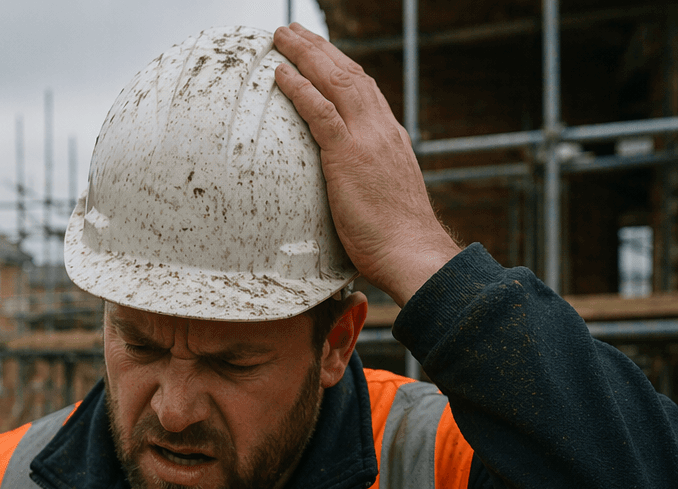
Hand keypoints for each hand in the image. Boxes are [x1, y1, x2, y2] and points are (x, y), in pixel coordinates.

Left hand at [272, 23, 460, 304]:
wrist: (412, 252)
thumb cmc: (395, 239)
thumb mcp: (382, 198)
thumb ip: (367, 181)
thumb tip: (350, 188)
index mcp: (390, 137)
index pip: (364, 91)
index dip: (340, 68)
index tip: (320, 53)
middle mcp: (381, 130)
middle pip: (349, 75)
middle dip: (320, 49)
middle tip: (293, 32)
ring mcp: (367, 140)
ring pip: (335, 83)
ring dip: (306, 56)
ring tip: (282, 37)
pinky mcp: (349, 157)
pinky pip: (320, 114)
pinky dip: (300, 90)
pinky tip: (280, 74)